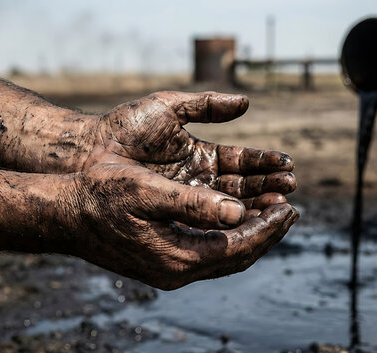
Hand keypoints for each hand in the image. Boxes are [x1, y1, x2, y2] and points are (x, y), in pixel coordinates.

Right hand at [62, 163, 298, 289]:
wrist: (64, 215)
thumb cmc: (100, 196)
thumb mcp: (146, 191)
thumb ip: (192, 204)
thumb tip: (238, 213)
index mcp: (178, 257)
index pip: (239, 246)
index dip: (268, 226)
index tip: (290, 206)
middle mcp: (177, 272)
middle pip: (238, 256)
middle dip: (267, 233)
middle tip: (291, 210)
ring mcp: (169, 271)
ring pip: (225, 257)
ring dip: (251, 235)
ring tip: (272, 213)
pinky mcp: (163, 263)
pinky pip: (209, 254)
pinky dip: (230, 238)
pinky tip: (236, 220)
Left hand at [84, 91, 295, 210]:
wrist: (87, 154)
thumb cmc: (125, 128)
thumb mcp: (166, 109)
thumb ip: (206, 105)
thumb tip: (247, 101)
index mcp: (203, 155)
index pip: (244, 162)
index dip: (267, 165)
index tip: (289, 166)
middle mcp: (200, 181)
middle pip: (244, 188)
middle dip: (269, 190)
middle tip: (290, 192)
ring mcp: (189, 201)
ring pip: (231, 209)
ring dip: (257, 210)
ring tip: (280, 209)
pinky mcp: (174, 220)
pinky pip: (208, 227)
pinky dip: (231, 227)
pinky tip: (249, 226)